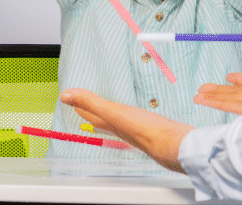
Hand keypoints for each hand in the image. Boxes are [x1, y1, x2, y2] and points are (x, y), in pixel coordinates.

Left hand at [60, 89, 192, 172]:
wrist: (175, 144)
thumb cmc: (145, 129)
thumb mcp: (114, 112)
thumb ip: (92, 103)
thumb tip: (66, 96)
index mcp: (113, 124)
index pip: (92, 116)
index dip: (81, 108)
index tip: (73, 101)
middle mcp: (124, 130)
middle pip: (105, 121)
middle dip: (94, 112)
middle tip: (87, 105)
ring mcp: (139, 131)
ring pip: (121, 122)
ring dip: (113, 115)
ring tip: (111, 109)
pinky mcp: (155, 130)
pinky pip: (138, 121)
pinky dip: (133, 116)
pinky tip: (140, 115)